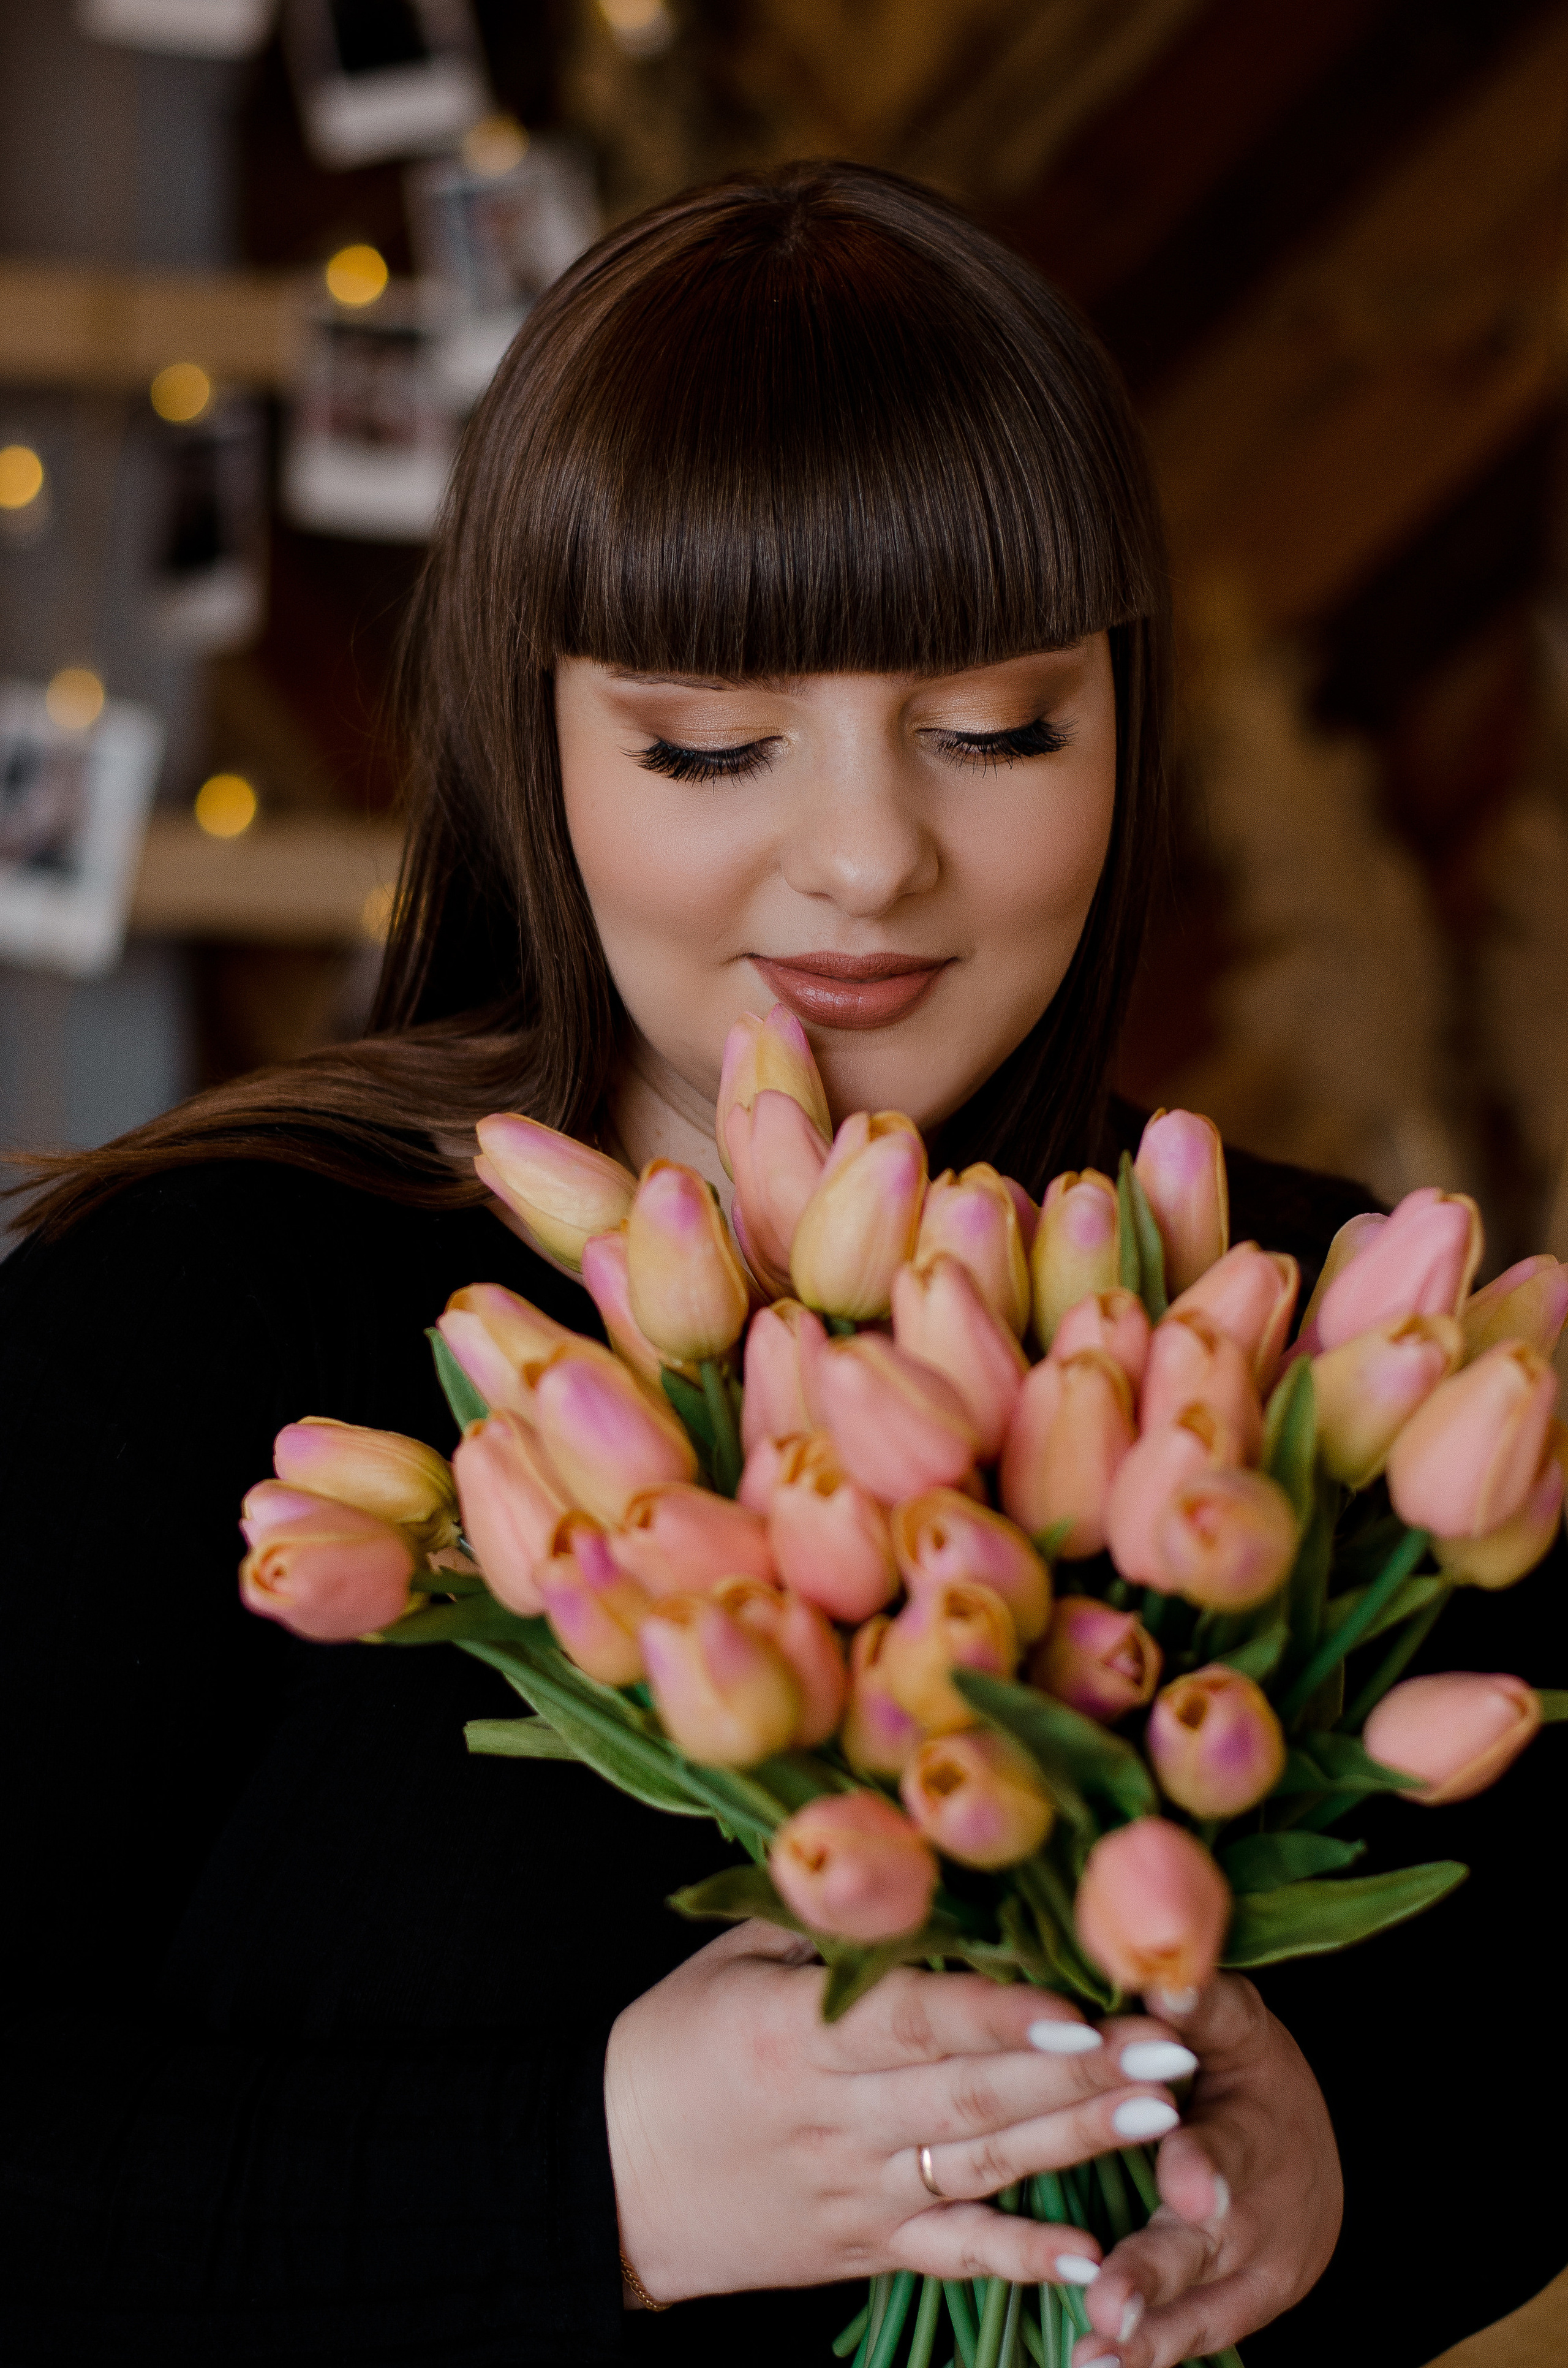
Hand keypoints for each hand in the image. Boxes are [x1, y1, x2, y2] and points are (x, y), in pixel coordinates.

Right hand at [605, 1918, 1197, 2303]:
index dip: (1003, 2012)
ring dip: (1076, 2142)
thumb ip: (824, 1928)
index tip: (1086, 1996)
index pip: (916, 2019)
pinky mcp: (861, 2247)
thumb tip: (909, 1863)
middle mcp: (833, 2117)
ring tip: (1164, 2115)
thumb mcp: (732, 1960)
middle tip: (1171, 2043)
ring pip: (979, 2165)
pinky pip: (951, 2256)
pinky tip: (1090, 2255)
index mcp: (793, 2036)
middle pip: (971, 2091)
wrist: (603, 2179)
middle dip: (1081, 2069)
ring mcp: (854, 2190)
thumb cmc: (668, 2044)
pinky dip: (1019, 2259)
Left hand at [1072, 1977, 1341, 2367]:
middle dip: (1157, 2271)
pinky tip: (1099, 2366)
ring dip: (1148, 2331)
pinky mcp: (1244, 2306)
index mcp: (1257, 2125)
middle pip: (1209, 2242)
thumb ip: (1203, 2008)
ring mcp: (1258, 2269)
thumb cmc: (1250, 2075)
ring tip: (1094, 2351)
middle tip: (1109, 2300)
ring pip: (1201, 2304)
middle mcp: (1263, 2207)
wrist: (1312, 2150)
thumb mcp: (1238, 2028)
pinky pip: (1199, 2334)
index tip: (1183, 2183)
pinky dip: (1154, 2352)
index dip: (1205, 2164)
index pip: (1231, 2143)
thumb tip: (1168, 1978)